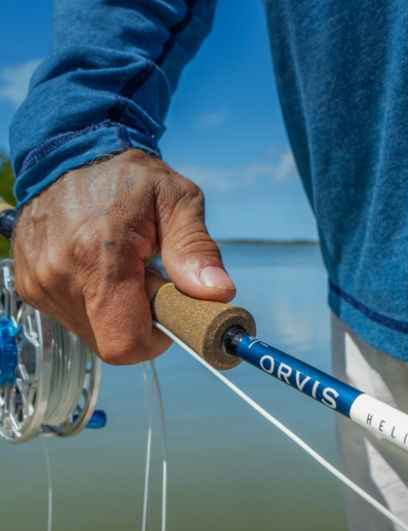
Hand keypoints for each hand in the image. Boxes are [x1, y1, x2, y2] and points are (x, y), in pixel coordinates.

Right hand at [12, 149, 235, 363]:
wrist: (70, 150)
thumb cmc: (129, 176)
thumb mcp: (178, 199)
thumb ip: (197, 249)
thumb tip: (218, 293)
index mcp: (98, 257)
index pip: (127, 342)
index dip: (155, 340)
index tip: (168, 311)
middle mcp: (60, 276)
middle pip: (112, 341)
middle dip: (138, 321)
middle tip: (146, 279)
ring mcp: (39, 284)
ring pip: (92, 332)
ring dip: (115, 312)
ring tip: (120, 268)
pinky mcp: (28, 285)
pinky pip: (72, 318)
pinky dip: (93, 303)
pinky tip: (97, 269)